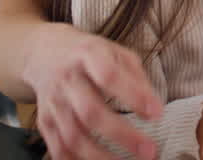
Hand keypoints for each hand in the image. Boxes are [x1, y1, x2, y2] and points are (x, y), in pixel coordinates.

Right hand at [24, 23, 161, 159]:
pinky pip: (58, 148)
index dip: (133, 96)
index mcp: (88, 54)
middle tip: (149, 151)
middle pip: (90, 112)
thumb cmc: (90, 55)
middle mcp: (67, 79)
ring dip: (102, 156)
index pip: (109, 76)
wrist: (45, 54)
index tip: (157, 113)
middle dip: (122, 135)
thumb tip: (153, 110)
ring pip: (73, 136)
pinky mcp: (44, 122)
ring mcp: (53, 103)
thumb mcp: (116, 52)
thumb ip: (137, 77)